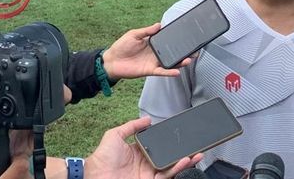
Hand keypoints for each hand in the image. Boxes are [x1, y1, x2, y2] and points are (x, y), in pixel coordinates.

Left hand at [84, 116, 201, 178]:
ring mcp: (149, 173)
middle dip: (182, 151)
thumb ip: (131, 126)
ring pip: (172, 166)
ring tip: (197, 153)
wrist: (96, 176)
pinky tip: (185, 160)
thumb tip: (147, 119)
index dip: (169, 140)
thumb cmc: (101, 157)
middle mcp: (146, 163)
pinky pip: (167, 175)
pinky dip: (178, 168)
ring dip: (186, 160)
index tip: (180, 133)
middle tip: (194, 144)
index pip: (159, 144)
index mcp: (139, 151)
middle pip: (169, 156)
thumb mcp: (114, 135)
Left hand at [102, 23, 191, 79]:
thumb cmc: (121, 46)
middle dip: (184, 52)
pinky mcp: (150, 70)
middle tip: (194, 50)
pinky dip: (170, 72)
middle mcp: (156, 53)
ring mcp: (154, 62)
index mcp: (153, 42)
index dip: (177, 39)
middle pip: (173, 52)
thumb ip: (147, 30)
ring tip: (189, 59)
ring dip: (180, 62)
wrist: (111, 61)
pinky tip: (177, 71)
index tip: (187, 36)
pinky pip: (162, 71)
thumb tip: (159, 25)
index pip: (168, 40)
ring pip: (171, 62)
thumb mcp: (134, 34)